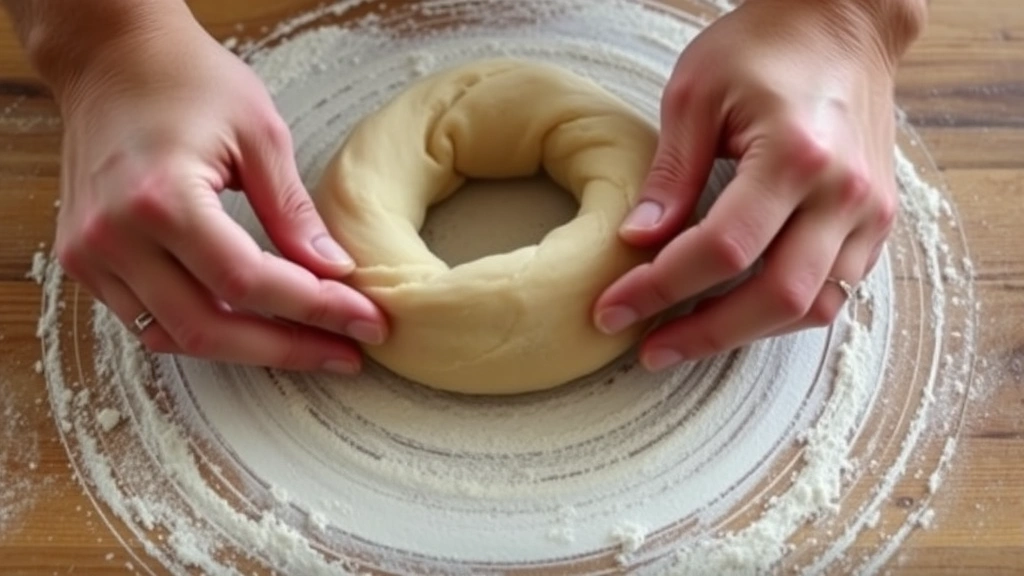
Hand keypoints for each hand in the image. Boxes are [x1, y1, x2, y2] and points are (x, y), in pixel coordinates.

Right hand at [51, 5, 386, 373]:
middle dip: (289, 347)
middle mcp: (115, 236)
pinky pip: (148, 319)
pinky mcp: (85, 260)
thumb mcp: (260, 134)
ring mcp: (91, 254)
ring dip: (249, 348)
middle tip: (348, 353)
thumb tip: (335, 271)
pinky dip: (204, 330)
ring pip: (177, 336)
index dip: (315, 310)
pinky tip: (254, 327)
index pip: (248, 282)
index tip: (367, 321)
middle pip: (211, 327)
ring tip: (311, 345)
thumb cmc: (187, 79)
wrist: (111, 57)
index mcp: (161, 198)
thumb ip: (293, 212)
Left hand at [594, 0, 925, 370]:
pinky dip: (783, 311)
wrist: (844, 23)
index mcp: (793, 154)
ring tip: (685, 338)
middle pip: (774, 297)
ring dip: (745, 332)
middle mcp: (843, 192)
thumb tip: (637, 242)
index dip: (659, 289)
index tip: (611, 309)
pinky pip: (835, 290)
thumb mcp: (695, 94)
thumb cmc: (765, 46)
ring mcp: (869, 210)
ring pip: (812, 307)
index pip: (720, 250)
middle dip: (704, 334)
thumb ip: (670, 175)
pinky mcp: (876, 219)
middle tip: (648, 350)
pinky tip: (737, 311)